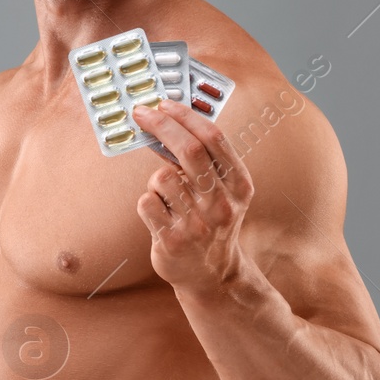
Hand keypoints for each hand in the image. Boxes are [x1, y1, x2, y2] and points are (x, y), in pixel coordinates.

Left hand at [131, 97, 255, 292]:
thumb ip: (204, 161)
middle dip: (161, 125)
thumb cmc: (211, 222)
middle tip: (140, 112)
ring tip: (168, 198)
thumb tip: (166, 123)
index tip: (163, 103)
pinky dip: (148, 203)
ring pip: (161, 178)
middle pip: (189, 149)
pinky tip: (161, 216)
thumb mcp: (222, 192)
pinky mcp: (173, 240)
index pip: (214, 138)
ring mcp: (198, 224)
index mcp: (239, 185)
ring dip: (157, 181)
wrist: (212, 275)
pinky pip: (146, 202)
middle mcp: (222, 203)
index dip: (185, 116)